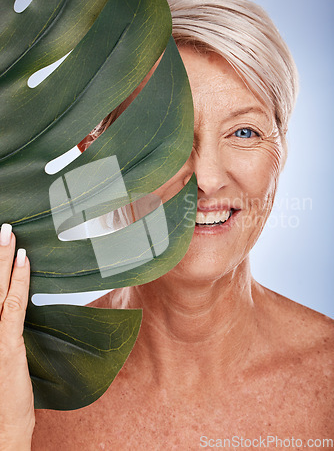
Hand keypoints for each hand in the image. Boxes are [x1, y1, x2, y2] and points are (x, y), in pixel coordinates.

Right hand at [0, 224, 33, 449]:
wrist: (1, 428)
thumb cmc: (1, 395)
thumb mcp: (1, 354)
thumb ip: (4, 326)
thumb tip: (12, 305)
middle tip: (1, 228)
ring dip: (3, 259)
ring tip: (8, 234)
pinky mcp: (6, 342)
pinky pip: (12, 305)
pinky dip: (18, 280)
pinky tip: (23, 261)